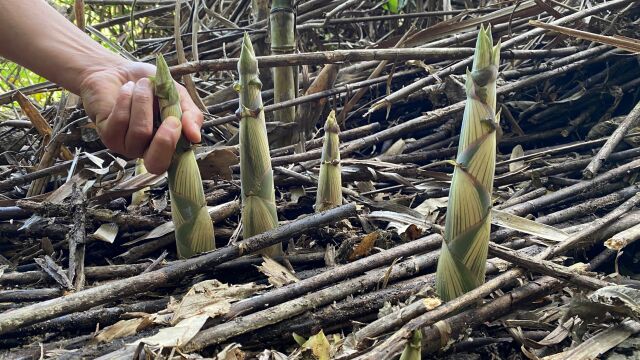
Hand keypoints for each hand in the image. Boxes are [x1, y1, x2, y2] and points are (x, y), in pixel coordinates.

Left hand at [79, 60, 202, 174]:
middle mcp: (146, 151)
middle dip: (165, 141)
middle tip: (171, 118)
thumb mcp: (179, 96)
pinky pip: (121, 121)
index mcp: (167, 145)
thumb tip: (196, 137)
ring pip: (141, 132)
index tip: (177, 121)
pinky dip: (126, 99)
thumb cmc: (150, 86)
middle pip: (156, 164)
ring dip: (144, 101)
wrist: (117, 70)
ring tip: (144, 84)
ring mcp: (126, 146)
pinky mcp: (108, 136)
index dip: (177, 145)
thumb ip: (191, 115)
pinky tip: (127, 89)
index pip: (174, 162)